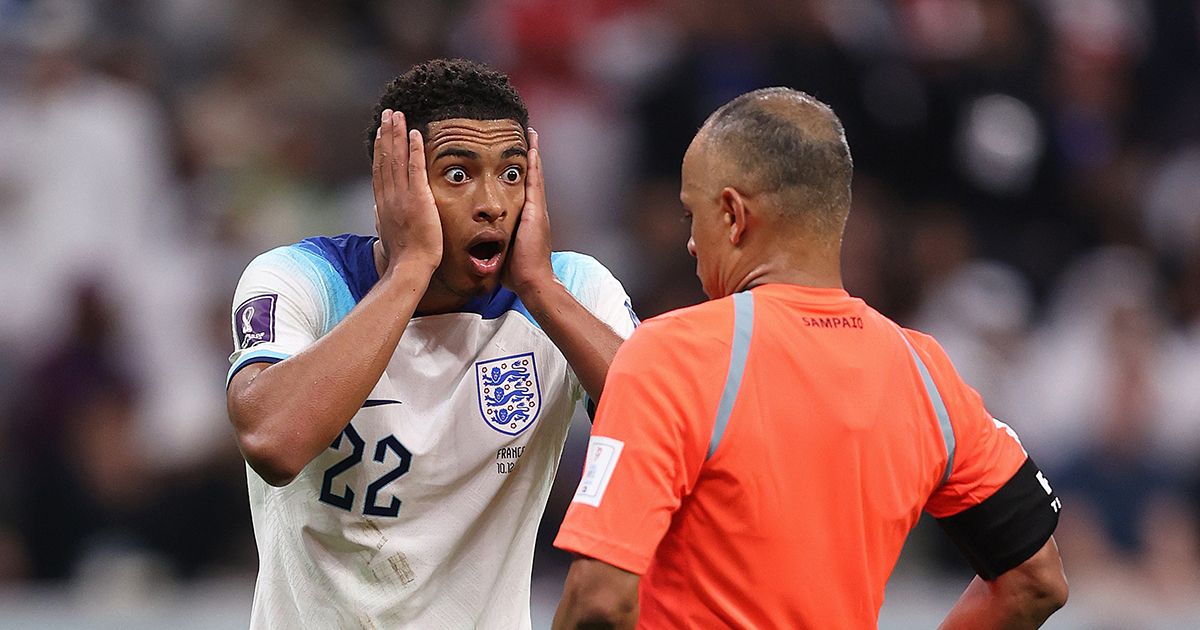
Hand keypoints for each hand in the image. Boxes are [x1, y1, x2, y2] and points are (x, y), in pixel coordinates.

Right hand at [373, 109, 441, 272]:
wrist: (410, 267)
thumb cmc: (403, 257)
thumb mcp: (387, 235)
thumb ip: (382, 220)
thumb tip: (377, 213)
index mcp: (383, 204)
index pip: (380, 170)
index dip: (380, 149)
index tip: (380, 133)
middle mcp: (389, 196)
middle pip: (385, 158)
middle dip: (386, 134)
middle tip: (388, 114)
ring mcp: (402, 196)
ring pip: (397, 158)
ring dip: (397, 134)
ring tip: (397, 115)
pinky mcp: (418, 198)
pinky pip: (415, 168)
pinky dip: (414, 149)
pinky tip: (415, 133)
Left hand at [504, 128, 555, 295]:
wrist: (532, 281)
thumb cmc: (517, 274)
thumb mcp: (503, 255)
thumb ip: (495, 248)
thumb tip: (481, 254)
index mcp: (527, 220)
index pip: (523, 191)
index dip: (521, 174)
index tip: (517, 158)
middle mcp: (535, 211)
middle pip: (531, 178)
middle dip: (530, 158)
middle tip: (528, 136)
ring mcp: (537, 210)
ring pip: (534, 175)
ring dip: (533, 154)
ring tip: (531, 134)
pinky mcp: (535, 210)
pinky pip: (534, 182)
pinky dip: (534, 165)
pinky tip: (532, 148)